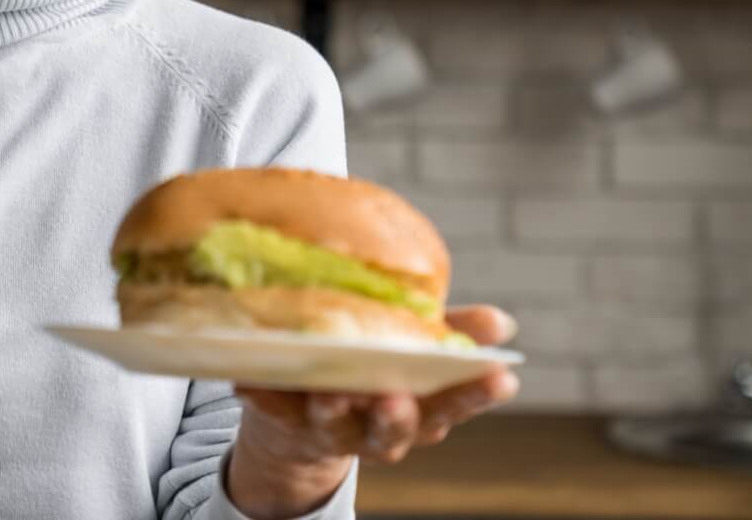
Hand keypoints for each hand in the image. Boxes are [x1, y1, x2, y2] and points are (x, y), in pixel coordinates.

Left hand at [226, 305, 519, 517]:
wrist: (302, 410)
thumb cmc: (372, 367)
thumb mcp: (414, 349)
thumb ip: (452, 335)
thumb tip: (501, 322)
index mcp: (418, 410)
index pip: (455, 404)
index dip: (476, 394)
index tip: (501, 375)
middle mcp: (377, 429)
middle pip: (394, 429)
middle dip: (396, 416)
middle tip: (396, 397)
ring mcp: (329, 428)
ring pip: (333, 423)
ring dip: (332, 408)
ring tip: (330, 390)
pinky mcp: (282, 419)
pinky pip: (270, 409)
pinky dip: (262, 396)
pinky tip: (250, 381)